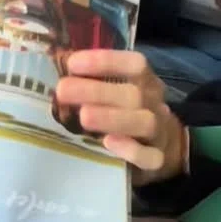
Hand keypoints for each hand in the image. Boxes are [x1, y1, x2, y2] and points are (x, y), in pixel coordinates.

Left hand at [55, 50, 186, 184]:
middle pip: (134, 94)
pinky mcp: (158, 159)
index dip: (105, 61)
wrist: (165, 148)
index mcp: (145, 81)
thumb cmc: (129, 114)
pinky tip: (109, 143)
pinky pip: (150, 156)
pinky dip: (131, 150)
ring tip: (84, 117)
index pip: (134, 64)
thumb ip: (95, 83)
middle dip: (97, 91)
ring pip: (145, 123)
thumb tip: (55, 70)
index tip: (72, 63)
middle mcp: (155, 104)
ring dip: (113, 118)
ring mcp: (159, 132)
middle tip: (62, 90)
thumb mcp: (118, 93)